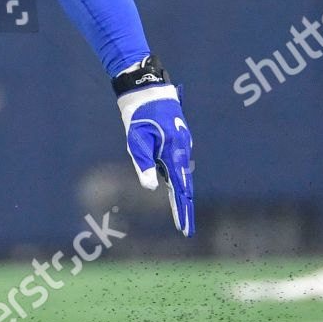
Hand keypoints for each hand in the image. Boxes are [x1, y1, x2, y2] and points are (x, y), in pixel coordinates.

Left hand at [115, 60, 194, 236]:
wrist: (148, 91)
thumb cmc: (139, 116)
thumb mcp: (136, 141)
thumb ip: (144, 164)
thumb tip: (151, 187)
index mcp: (175, 153)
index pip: (181, 188)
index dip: (181, 210)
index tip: (183, 228)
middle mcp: (183, 151)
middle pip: (186, 187)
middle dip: (185, 209)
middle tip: (186, 230)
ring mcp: (182, 146)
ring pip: (182, 176)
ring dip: (181, 196)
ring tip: (180, 217)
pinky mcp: (177, 143)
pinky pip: (178, 166)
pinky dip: (177, 182)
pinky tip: (174, 191)